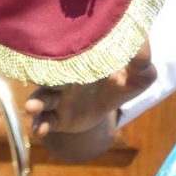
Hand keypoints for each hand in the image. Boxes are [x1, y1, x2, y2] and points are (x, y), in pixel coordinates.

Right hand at [24, 41, 155, 136]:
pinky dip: (41, 125)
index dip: (66, 50)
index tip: (59, 45)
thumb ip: (142, 66)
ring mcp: (58, 97)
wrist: (103, 108)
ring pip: (42, 97)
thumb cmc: (119, 85)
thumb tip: (144, 50)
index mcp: (82, 62)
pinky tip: (39, 130)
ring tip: (31, 107)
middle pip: (50, 72)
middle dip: (44, 73)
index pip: (71, 52)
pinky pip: (45, 120)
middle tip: (40, 73)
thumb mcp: (136, 78)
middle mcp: (66, 76)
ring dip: (36, 102)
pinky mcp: (57, 117)